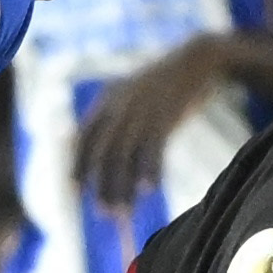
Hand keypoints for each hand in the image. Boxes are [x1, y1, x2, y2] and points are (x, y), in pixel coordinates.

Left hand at [79, 41, 232, 207]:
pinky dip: (150, 170)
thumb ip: (116, 115)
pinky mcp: (165, 115)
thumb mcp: (133, 93)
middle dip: (101, 185)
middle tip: (102, 213)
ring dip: (123, 187)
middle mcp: (119, 105)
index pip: (84, 137)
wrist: (197, 59)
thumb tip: (107, 149)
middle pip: (103, 152)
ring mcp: (141, 110)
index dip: (78, 165)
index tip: (74, 191)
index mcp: (108, 99)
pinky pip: (153, 149)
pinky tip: (149, 189)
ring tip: (124, 212)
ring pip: (125, 155)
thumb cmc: (166, 84)